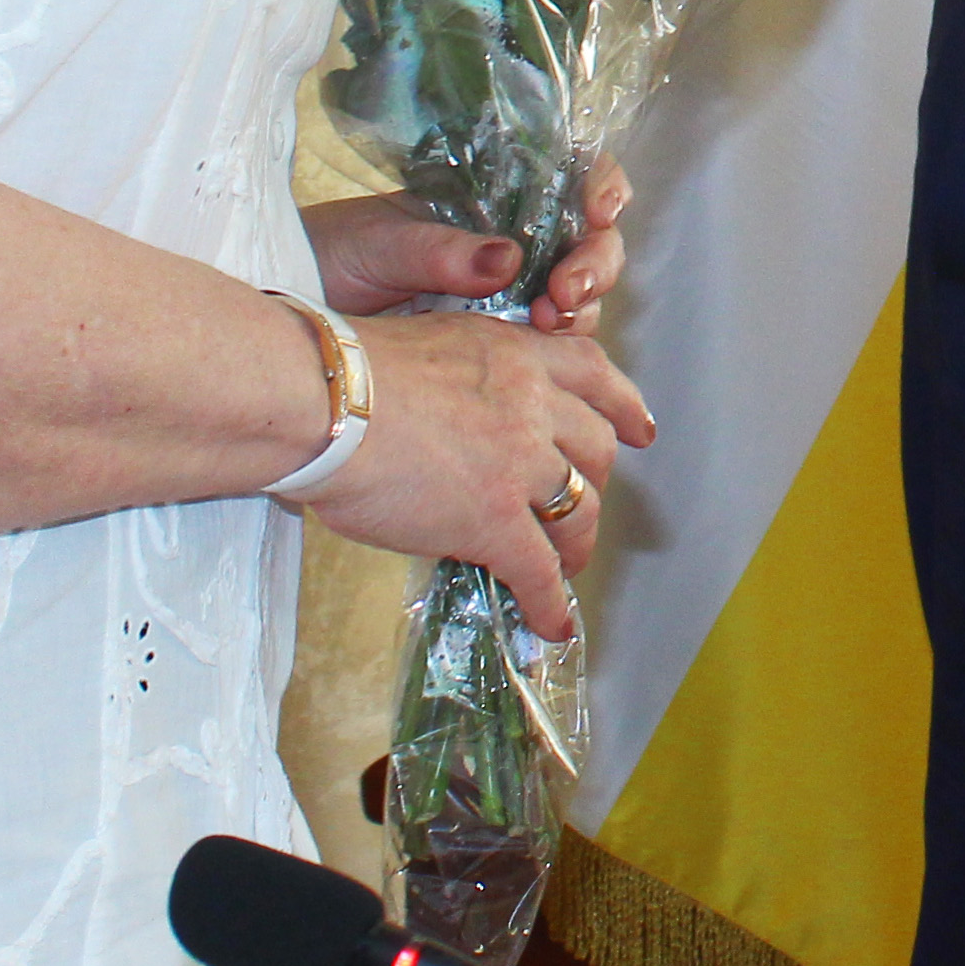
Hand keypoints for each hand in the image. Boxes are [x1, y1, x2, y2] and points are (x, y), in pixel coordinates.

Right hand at [297, 303, 658, 638]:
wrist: (325, 401)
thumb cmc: (347, 374)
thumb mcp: (431, 344)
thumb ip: (468, 378)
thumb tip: (462, 419)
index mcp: (515, 354)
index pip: (592, 373)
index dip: (623, 406)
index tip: (640, 430)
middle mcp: (532, 404)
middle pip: (596, 448)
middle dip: (594, 484)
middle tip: (580, 508)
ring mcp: (520, 463)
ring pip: (578, 508)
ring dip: (576, 544)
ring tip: (564, 567)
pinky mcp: (496, 520)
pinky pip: (540, 569)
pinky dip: (550, 601)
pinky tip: (551, 621)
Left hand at [304, 156, 632, 327]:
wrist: (304, 324)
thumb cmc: (332, 258)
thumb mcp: (381, 243)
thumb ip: (443, 252)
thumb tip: (508, 259)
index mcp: (491, 199)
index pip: (569, 177)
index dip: (601, 186)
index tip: (601, 210)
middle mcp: (513, 241)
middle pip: (590, 241)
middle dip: (594, 263)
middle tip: (567, 292)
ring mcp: (511, 293)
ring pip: (581, 295)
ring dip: (581, 309)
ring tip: (548, 322)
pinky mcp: (501, 343)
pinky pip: (551, 346)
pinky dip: (557, 351)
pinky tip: (539, 357)